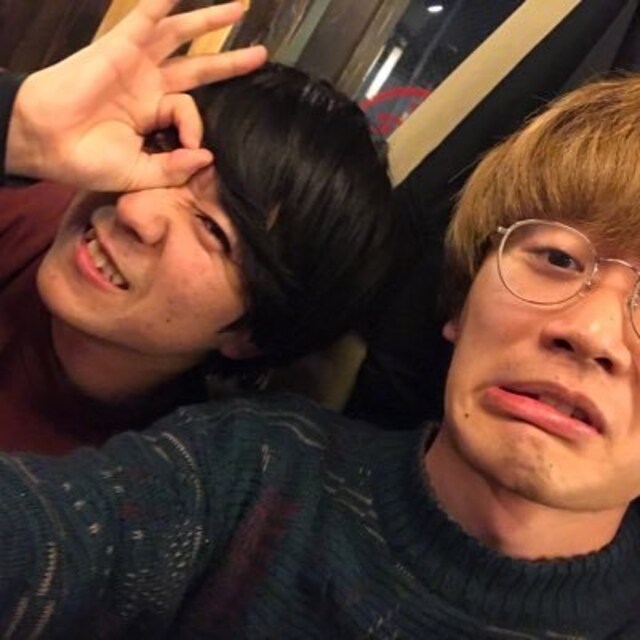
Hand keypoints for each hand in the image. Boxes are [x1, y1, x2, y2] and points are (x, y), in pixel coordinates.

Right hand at [5, 0, 266, 190]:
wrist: (49, 142)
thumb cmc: (89, 161)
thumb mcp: (141, 173)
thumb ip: (174, 168)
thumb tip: (208, 158)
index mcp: (153, 116)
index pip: (191, 114)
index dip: (196, 130)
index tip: (191, 148)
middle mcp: (149, 86)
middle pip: (199, 68)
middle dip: (230, 62)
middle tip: (260, 55)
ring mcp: (137, 63)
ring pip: (180, 35)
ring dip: (209, 20)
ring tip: (241, 9)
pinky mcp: (121, 46)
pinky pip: (147, 16)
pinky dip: (164, 2)